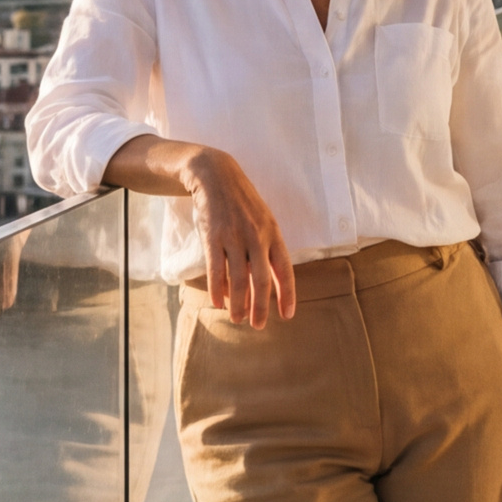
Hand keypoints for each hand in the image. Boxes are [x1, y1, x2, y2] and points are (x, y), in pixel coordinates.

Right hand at [181, 149, 297, 327]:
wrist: (217, 176)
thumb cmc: (242, 204)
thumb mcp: (262, 222)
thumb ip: (266, 250)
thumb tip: (264, 284)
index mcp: (273, 234)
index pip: (285, 269)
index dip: (288, 294)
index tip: (287, 315)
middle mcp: (257, 237)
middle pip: (261, 279)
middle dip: (260, 306)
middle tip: (258, 326)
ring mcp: (234, 236)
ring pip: (238, 278)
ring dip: (238, 303)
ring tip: (237, 319)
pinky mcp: (213, 236)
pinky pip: (216, 268)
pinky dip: (217, 288)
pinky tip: (217, 302)